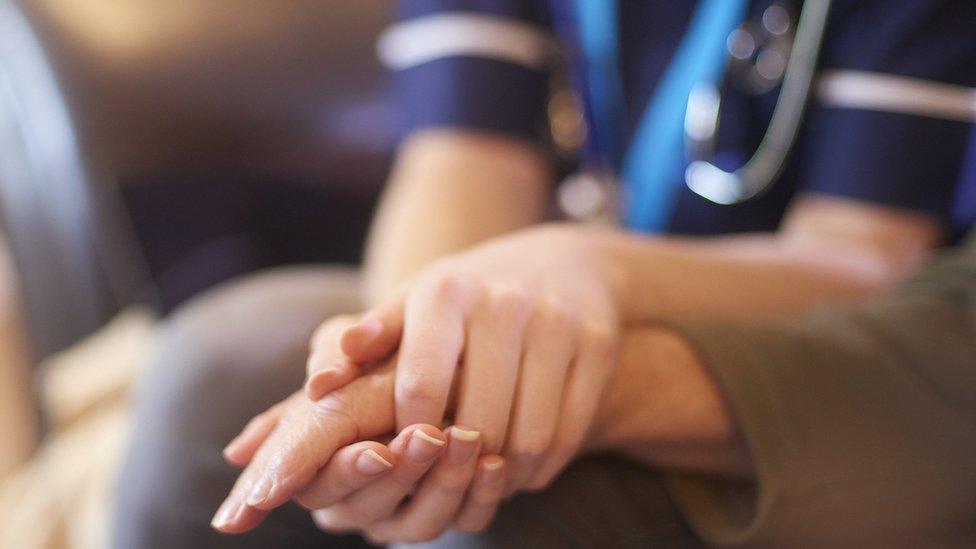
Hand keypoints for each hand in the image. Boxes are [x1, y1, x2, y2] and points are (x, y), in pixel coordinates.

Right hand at [220, 374, 508, 539]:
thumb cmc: (392, 347)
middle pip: (366, 507)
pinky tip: (495, 464)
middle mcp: (352, 497)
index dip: (347, 471)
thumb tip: (313, 384)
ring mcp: (400, 513)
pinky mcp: (450, 514)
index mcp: (316, 459)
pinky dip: (482, 494)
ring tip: (467, 438)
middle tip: (428, 438)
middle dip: (400, 475)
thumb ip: (332, 358)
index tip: (377, 451)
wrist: (453, 351)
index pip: (317, 483)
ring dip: (444, 482)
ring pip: (419, 522)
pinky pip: (465, 521)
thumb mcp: (358, 341)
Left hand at [306, 225, 623, 492]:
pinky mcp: (599, 344)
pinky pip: (570, 433)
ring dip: (504, 476)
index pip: (421, 388)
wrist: (562, 261)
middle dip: (460, 463)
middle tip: (450, 479)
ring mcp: (558, 322)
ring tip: (485, 481)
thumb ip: (365, 342)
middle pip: (479, 422)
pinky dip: (543, 467)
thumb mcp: (415, 303)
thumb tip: (319, 384)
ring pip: (529, 437)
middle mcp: (504, 301)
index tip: (408, 451)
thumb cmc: (469, 295)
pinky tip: (524, 469)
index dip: (411, 434)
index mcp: (445, 290)